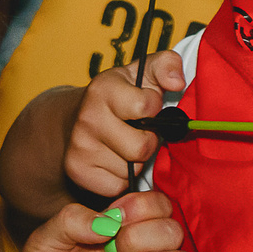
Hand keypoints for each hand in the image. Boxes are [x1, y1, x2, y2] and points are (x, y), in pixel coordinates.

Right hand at [66, 50, 184, 196]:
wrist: (75, 119)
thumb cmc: (120, 96)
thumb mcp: (142, 73)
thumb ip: (166, 65)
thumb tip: (178, 82)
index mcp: (104, 89)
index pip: (146, 106)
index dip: (153, 108)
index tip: (146, 105)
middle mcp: (88, 118)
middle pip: (141, 147)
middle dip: (147, 141)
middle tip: (139, 132)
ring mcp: (80, 147)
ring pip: (131, 170)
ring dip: (134, 161)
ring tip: (125, 145)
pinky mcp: (77, 172)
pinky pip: (118, 186)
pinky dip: (121, 178)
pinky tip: (114, 161)